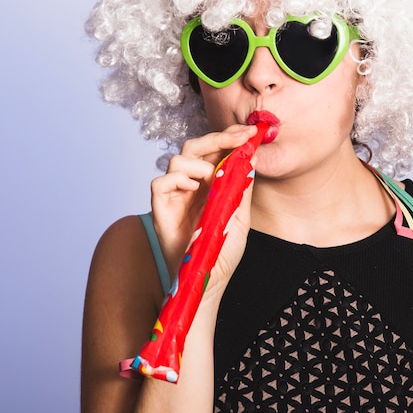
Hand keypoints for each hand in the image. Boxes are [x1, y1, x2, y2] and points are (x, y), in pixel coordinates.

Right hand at [150, 124, 257, 279]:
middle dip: (218, 137)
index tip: (250, 131)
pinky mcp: (160, 208)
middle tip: (240, 137)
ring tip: (211, 178)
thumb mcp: (240, 216)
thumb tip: (252, 156)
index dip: (229, 137)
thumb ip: (242, 187)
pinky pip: (160, 182)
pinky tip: (192, 189)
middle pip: (196, 146)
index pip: (215, 150)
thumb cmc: (221, 252)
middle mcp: (191, 185)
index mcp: (211, 183)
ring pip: (177, 159)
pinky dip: (176, 179)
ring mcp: (175, 195)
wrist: (206, 281)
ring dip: (198, 162)